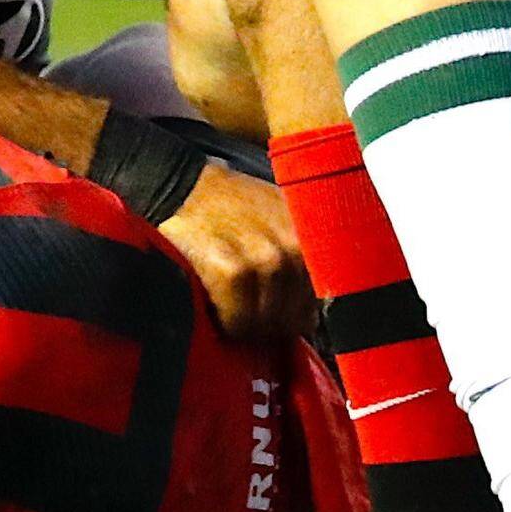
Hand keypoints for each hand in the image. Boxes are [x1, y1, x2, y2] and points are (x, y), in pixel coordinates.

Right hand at [157, 161, 313, 342]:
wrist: (181, 186)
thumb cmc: (230, 204)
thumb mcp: (282, 214)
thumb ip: (305, 251)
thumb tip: (317, 306)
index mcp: (313, 234)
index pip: (329, 298)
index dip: (306, 311)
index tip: (290, 314)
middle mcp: (296, 246)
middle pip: (298, 317)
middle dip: (277, 321)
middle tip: (254, 310)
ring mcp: (266, 260)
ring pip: (269, 324)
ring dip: (251, 325)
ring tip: (235, 307)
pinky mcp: (233, 273)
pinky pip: (239, 322)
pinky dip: (228, 323)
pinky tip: (218, 306)